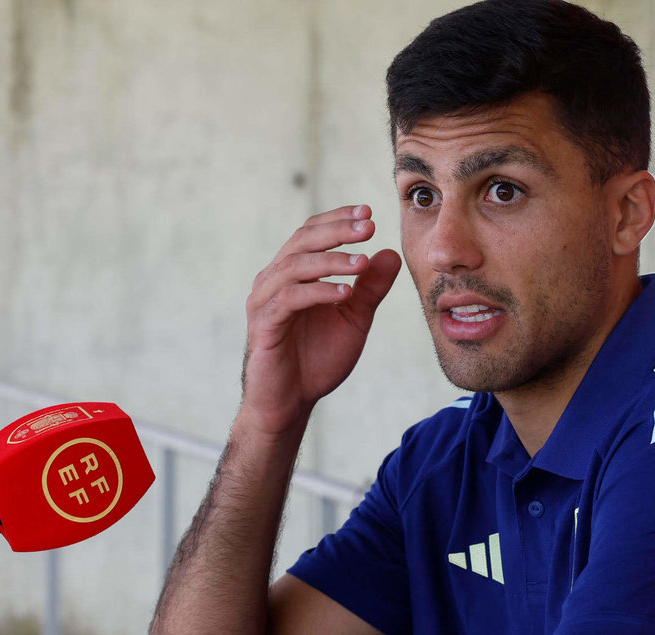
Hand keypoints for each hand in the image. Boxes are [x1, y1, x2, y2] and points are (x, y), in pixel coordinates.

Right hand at [241, 204, 401, 434]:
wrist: (290, 402)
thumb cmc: (317, 359)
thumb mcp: (353, 319)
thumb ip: (370, 288)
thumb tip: (390, 253)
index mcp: (292, 274)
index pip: (311, 233)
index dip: (337, 219)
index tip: (368, 212)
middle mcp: (273, 280)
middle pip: (302, 241)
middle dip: (336, 231)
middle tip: (368, 226)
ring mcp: (265, 301)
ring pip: (295, 266)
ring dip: (331, 260)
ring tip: (362, 261)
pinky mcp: (264, 325)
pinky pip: (290, 299)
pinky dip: (319, 291)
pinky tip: (346, 292)